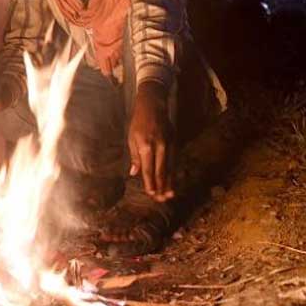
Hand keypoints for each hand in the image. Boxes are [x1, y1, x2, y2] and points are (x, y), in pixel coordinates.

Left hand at [128, 80, 173, 200]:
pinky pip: (174, 160)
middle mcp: (159, 146)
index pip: (148, 169)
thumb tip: (134, 173)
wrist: (153, 105)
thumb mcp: (131, 138)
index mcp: (146, 146)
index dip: (150, 183)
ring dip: (170, 182)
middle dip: (161, 187)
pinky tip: (173, 180)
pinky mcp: (174, 141)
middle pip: (161, 171)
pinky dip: (173, 171)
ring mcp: (169, 144)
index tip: (151, 194)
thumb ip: (134, 157)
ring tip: (170, 194)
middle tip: (162, 199)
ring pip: (170, 167)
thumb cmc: (138, 122)